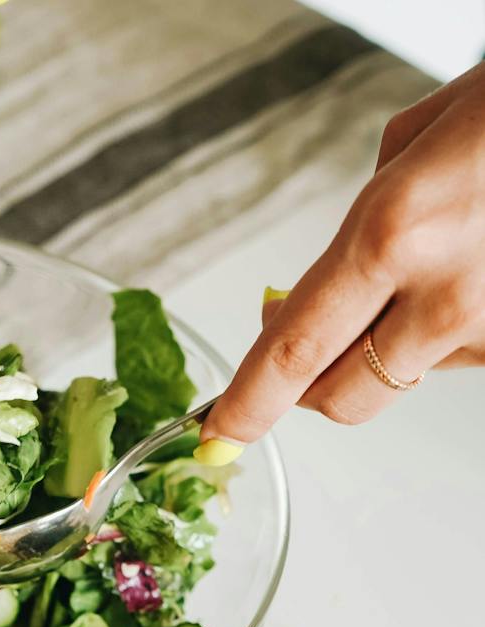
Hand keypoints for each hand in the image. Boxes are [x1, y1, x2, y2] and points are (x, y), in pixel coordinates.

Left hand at [198, 61, 484, 460]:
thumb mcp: (416, 139)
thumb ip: (360, 224)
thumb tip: (317, 286)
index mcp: (391, 234)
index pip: (293, 351)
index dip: (248, 403)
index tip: (220, 433)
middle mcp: (444, 292)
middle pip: (344, 396)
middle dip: (308, 390)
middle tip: (299, 359)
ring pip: (407, 374)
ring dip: (389, 344)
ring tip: (428, 267)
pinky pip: (464, 354)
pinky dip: (447, 326)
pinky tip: (472, 268)